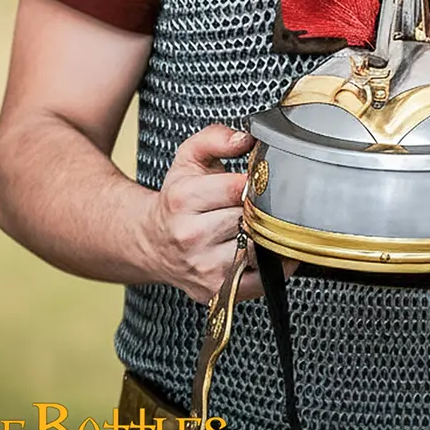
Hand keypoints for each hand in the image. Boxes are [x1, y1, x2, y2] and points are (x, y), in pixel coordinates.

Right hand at [145, 123, 261, 304]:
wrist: (153, 242)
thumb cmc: (177, 199)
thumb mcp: (189, 158)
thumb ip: (217, 138)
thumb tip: (247, 139)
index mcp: (183, 199)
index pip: (238, 188)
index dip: (258, 182)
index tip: (262, 180)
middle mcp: (190, 236)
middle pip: (250, 219)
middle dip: (263, 208)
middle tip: (265, 202)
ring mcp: (204, 268)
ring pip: (258, 248)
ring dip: (269, 235)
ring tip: (264, 224)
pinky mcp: (217, 291)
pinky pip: (263, 279)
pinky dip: (275, 264)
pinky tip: (270, 249)